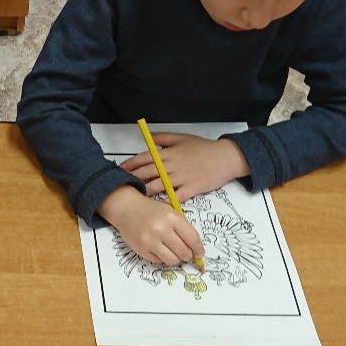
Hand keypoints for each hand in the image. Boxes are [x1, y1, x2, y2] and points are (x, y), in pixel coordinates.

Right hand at [98, 186, 203, 266]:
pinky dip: (162, 257)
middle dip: (187, 255)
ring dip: (175, 258)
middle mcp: (161, 229)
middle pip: (184, 252)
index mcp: (172, 217)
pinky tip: (158, 248)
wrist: (127, 209)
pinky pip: (159, 261)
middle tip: (184, 252)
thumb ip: (183, 228)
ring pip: (172, 260)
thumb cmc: (152, 210)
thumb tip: (196, 249)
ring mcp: (150, 240)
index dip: (198, 249)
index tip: (200, 253)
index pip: (192, 238)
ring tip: (172, 251)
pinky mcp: (141, 249)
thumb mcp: (170, 212)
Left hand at [119, 134, 249, 201]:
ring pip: (157, 186)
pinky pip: (174, 197)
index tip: (120, 169)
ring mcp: (181, 178)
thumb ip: (163, 138)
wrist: (225, 157)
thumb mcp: (182, 138)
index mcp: (169, 152)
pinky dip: (164, 202)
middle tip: (121, 185)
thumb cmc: (204, 147)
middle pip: (147, 172)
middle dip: (132, 179)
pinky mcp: (191, 189)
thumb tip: (148, 137)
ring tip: (133, 197)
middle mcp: (172, 165)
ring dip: (144, 191)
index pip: (144, 158)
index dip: (130, 164)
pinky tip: (155, 208)